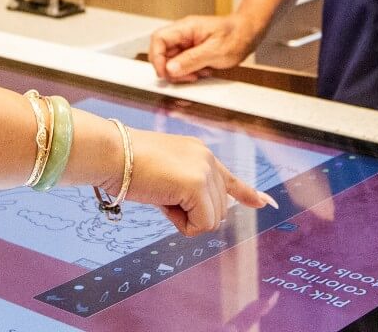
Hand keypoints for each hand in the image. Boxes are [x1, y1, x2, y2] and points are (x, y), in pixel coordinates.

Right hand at [123, 128, 276, 234]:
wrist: (112, 153)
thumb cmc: (127, 166)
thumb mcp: (165, 175)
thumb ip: (187, 188)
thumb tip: (205, 217)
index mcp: (199, 153)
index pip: (230, 178)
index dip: (248, 194)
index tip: (265, 204)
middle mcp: (207, 159)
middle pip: (218, 210)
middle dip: (190, 213)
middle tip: (162, 195)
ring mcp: (204, 170)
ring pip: (211, 220)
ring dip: (184, 218)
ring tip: (160, 194)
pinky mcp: (196, 185)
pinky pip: (201, 225)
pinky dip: (182, 224)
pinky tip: (164, 201)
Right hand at [149, 14, 259, 82]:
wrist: (250, 32)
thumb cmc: (237, 35)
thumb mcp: (216, 51)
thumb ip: (191, 60)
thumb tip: (170, 69)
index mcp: (185, 28)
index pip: (158, 40)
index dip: (157, 58)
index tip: (165, 73)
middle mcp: (183, 34)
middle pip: (163, 53)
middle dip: (171, 69)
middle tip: (186, 77)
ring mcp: (187, 43)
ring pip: (172, 61)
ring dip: (183, 72)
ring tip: (200, 73)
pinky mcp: (193, 51)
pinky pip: (183, 64)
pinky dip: (191, 72)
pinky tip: (204, 71)